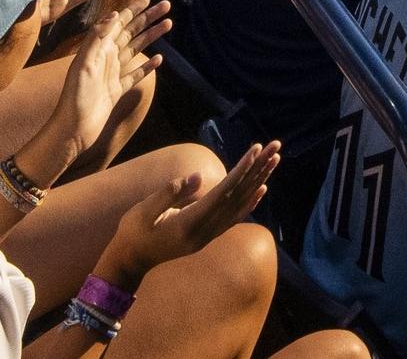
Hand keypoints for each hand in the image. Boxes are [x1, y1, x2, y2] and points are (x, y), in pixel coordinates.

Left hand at [50, 0, 168, 160]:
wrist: (73, 129)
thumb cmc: (75, 98)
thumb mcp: (83, 65)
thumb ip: (96, 39)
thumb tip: (115, 14)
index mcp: (97, 49)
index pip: (118, 23)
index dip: (133, 10)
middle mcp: (106, 58)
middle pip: (131, 32)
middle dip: (148, 18)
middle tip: (166, 5)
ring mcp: (112, 74)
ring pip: (136, 50)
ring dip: (152, 36)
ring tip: (168, 24)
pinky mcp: (117, 91)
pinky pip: (135, 74)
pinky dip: (148, 66)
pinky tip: (159, 59)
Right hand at [105, 142, 275, 274]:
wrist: (131, 261)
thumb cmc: (133, 232)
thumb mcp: (143, 211)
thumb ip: (169, 194)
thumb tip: (198, 177)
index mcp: (190, 223)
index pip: (223, 193)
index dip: (241, 170)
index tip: (255, 150)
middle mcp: (206, 231)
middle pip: (239, 196)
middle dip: (258, 169)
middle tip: (275, 145)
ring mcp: (209, 235)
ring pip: (241, 204)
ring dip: (259, 180)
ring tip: (274, 159)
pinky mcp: (207, 235)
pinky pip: (235, 217)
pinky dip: (250, 201)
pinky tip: (261, 188)